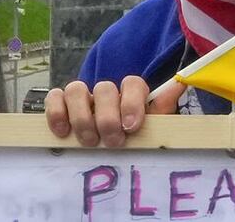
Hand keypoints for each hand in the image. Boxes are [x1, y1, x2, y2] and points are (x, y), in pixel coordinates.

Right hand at [44, 76, 185, 146]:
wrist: (111, 151)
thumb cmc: (133, 139)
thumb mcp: (152, 128)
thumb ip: (162, 109)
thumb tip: (180, 84)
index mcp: (131, 93)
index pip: (132, 83)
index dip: (131, 102)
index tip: (132, 127)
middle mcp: (106, 92)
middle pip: (104, 88)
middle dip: (107, 117)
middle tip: (113, 142)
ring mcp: (82, 97)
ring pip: (76, 89)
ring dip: (82, 117)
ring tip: (90, 141)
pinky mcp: (61, 106)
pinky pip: (54, 97)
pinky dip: (56, 112)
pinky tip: (63, 132)